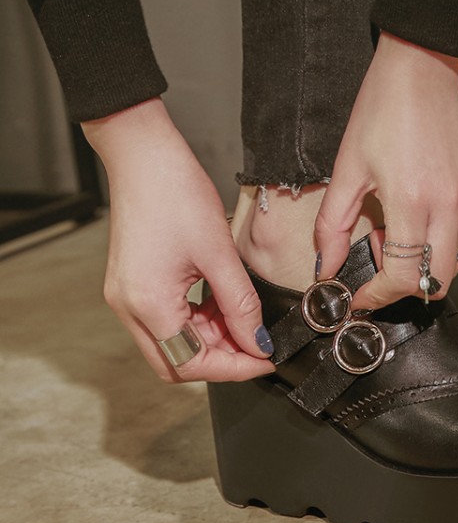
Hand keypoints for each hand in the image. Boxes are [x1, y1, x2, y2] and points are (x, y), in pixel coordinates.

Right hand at [83, 98, 274, 381]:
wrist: (144, 155)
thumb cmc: (175, 193)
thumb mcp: (219, 254)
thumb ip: (241, 304)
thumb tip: (259, 341)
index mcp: (147, 305)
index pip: (192, 364)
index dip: (234, 367)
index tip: (265, 359)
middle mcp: (130, 308)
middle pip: (178, 360)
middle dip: (222, 357)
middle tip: (258, 343)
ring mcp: (128, 296)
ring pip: (175, 340)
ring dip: (212, 336)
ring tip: (245, 318)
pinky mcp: (134, 283)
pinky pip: (169, 317)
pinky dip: (199, 318)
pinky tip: (223, 303)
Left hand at [315, 33, 457, 308]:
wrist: (422, 70)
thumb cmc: (382, 111)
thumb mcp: (347, 169)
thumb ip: (333, 226)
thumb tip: (325, 268)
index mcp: (412, 201)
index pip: (403, 277)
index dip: (377, 296)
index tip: (360, 297)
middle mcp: (450, 205)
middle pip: (436, 283)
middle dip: (403, 288)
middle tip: (378, 268)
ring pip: (455, 264)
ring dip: (424, 265)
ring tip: (398, 234)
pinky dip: (443, 244)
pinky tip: (421, 220)